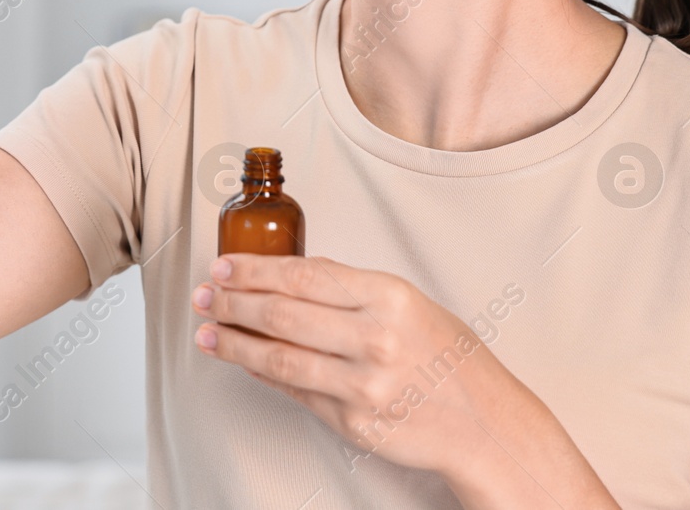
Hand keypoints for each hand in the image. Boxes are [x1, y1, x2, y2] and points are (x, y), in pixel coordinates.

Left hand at [191, 253, 519, 477]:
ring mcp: (361, 384)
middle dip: (231, 303)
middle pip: (281, 314)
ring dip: (233, 343)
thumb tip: (289, 272)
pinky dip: (261, 373)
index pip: (302, 274)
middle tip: (204, 296)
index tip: (223, 266)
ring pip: (277, 357)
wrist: (485, 424)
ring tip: (207, 332)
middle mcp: (374, 338)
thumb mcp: (409, 303)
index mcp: (387, 297)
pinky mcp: (352, 421)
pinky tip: (243, 360)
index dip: (253, 270)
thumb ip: (350, 288)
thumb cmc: (447, 357)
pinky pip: (294, 390)